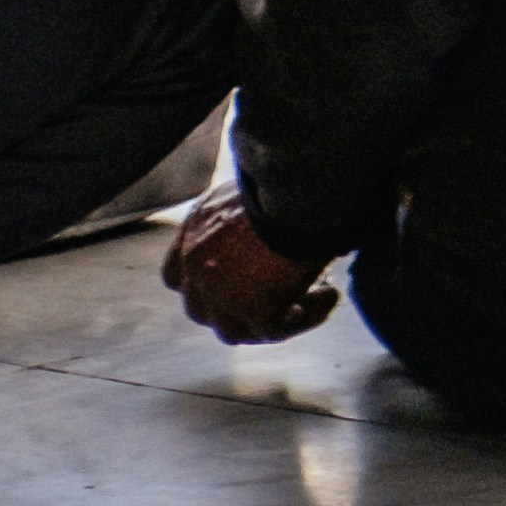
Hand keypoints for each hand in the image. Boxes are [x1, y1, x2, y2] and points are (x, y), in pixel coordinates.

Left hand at [167, 192, 336, 343]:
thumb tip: (271, 236)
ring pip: (234, 330)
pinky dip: (304, 317)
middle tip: (272, 296)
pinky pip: (276, 330)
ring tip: (312, 299)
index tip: (226, 283)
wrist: (304, 184)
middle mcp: (197, 263)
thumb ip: (243, 220)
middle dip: (232, 308)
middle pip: (200, 309)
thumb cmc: (289, 175)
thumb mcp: (249, 190)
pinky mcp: (257, 311)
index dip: (197, 286)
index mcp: (195, 227)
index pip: (175, 274)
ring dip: (267, 321)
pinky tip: (330, 299)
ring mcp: (221, 293)